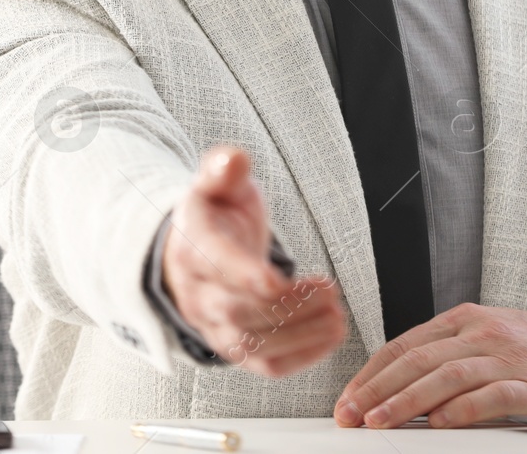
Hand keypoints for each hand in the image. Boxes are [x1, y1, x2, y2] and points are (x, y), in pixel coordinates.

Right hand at [163, 145, 347, 376]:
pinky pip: (262, 365)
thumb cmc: (213, 215)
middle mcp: (196, 294)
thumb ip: (223, 170)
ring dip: (299, 335)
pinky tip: (330, 338)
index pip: (217, 267)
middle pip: (238, 311)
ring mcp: (212, 326)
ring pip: (251, 344)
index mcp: (192, 247)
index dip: (247, 276)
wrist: (189, 252)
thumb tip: (232, 160)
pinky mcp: (233, 347)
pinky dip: (299, 359)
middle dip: (288, 306)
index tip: (280, 280)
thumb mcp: (216, 184)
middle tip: (330, 291)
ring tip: (338, 316)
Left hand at [334, 303, 526, 426]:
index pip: (404, 346)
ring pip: (447, 376)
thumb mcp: (481, 337)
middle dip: (378, 389)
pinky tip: (439, 423)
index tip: (347, 399)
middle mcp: (481, 335)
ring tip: (381, 422)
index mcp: (463, 320)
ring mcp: (506, 359)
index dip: (371, 374)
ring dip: (407, 401)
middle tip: (352, 414)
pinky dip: (462, 410)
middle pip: (418, 360)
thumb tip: (390, 387)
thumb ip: (441, 355)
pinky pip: (491, 396)